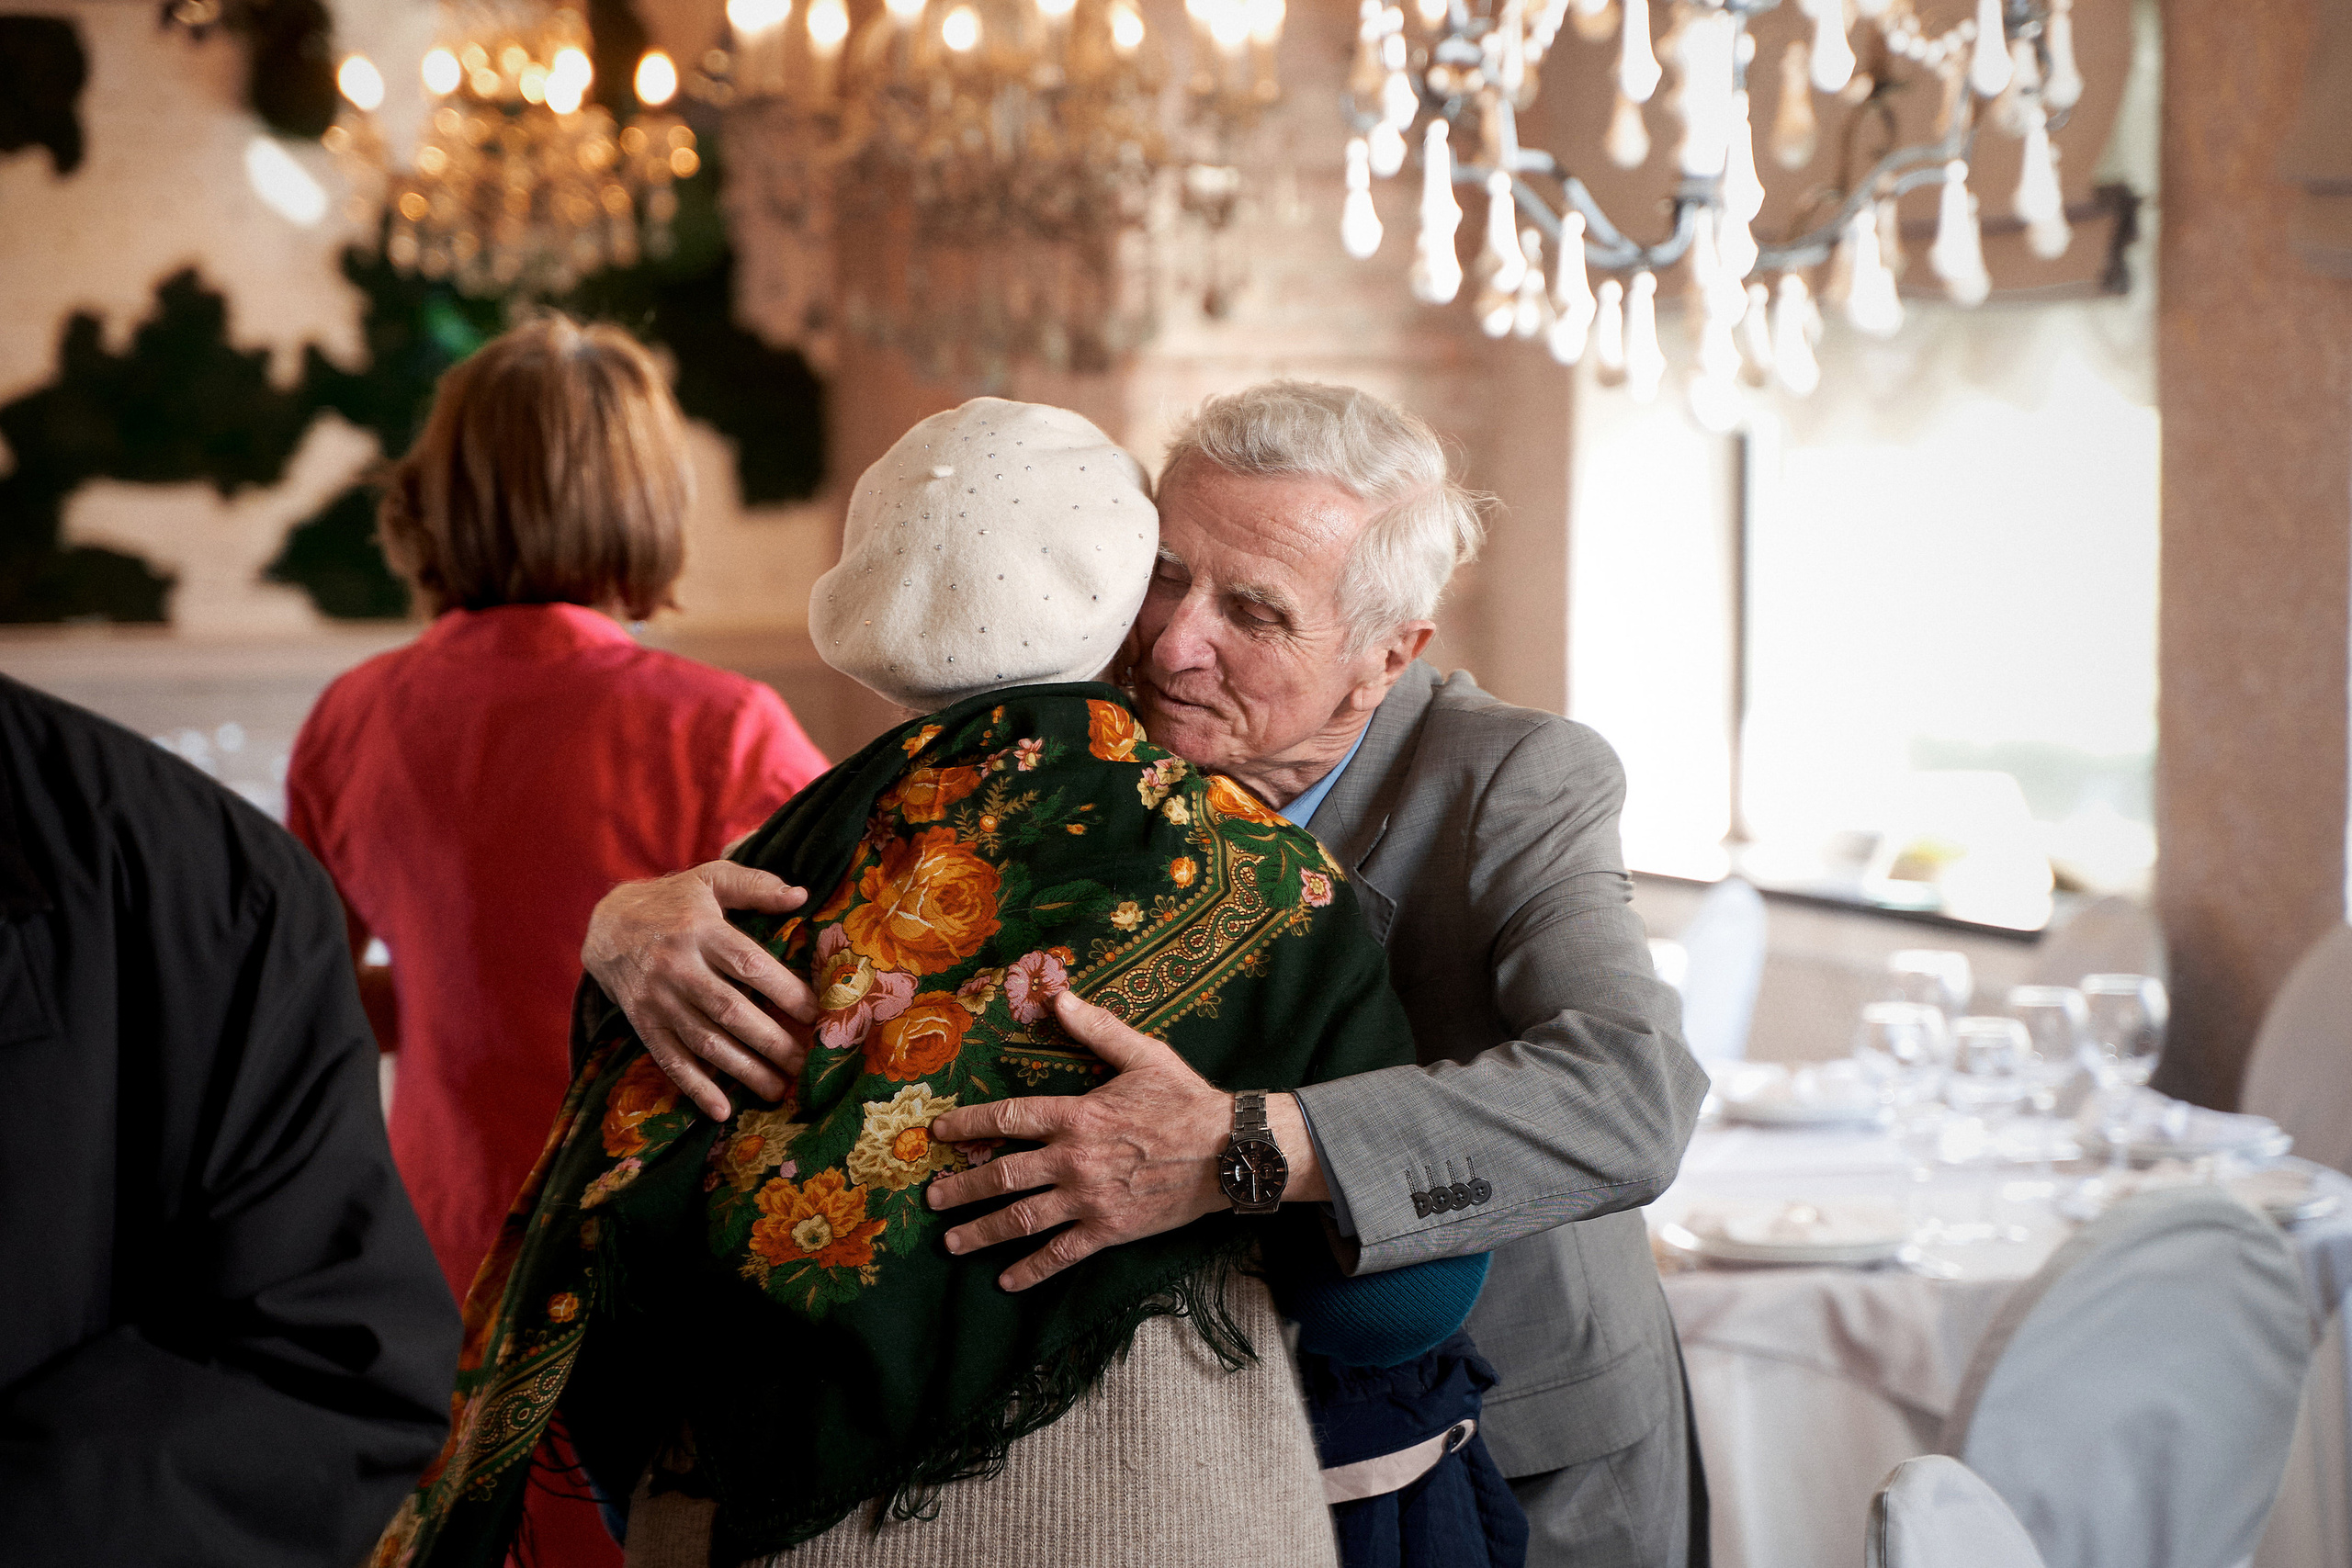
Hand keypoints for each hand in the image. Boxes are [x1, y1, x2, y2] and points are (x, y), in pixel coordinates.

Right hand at [581, 862, 816, 1118]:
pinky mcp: (644, 1025)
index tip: (817, 1013)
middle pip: (731, 1010)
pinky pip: (670, 1061)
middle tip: (807, 1062)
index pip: (750, 964)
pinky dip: (695, 1088)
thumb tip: (800, 895)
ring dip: (744, 1070)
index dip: (785, 991)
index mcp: (701, 931)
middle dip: (772, 1041)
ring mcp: (659, 1000)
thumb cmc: (672, 901)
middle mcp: (679, 968)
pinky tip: (722, 1110)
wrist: (606, 925)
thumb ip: (756, 885)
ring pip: (705, 1042)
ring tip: (780, 1090)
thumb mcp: (710, 879)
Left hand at [925, 991, 1323, 1290]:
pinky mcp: (1110, 1230)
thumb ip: (1097, 1029)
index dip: (969, 1124)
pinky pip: (1062, 1254)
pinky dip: (1032, 1269)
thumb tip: (1059, 996)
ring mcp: (1090, 1199)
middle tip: (933, 1199)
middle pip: (1004, 1176)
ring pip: (1023, 1219)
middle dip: (963, 1189)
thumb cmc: (1187, 1100)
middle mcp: (1074, 1160)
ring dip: (983, 1233)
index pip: (1008, 1118)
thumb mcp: (1144, 1055)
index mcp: (1077, 1115)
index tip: (940, 1131)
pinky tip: (1007, 1282)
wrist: (1231, 1152)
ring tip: (952, 1244)